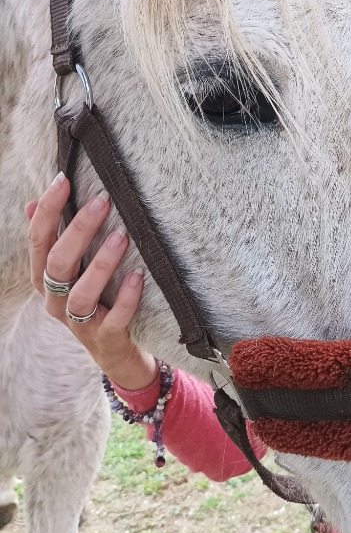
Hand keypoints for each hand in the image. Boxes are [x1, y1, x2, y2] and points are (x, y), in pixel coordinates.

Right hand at [26, 171, 157, 390]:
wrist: (115, 352)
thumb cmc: (95, 299)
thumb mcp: (73, 270)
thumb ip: (55, 238)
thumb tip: (30, 202)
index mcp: (44, 280)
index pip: (38, 241)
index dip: (47, 210)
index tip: (62, 180)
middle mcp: (55, 301)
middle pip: (57, 263)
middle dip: (78, 230)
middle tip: (103, 201)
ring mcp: (79, 323)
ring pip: (80, 294)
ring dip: (101, 264)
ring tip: (121, 237)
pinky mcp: (105, 338)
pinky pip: (113, 319)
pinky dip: (126, 298)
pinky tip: (139, 276)